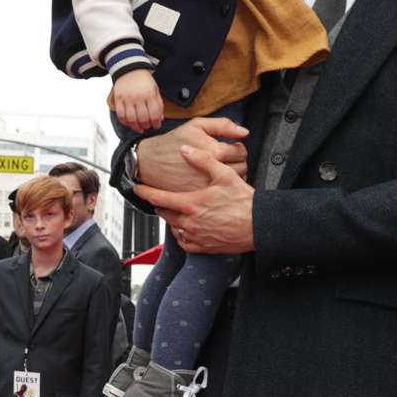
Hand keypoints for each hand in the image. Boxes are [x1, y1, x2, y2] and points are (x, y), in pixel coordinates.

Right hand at [112, 69, 164, 132]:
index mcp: (149, 95)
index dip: (156, 123)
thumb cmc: (144, 82)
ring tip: (139, 128)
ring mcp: (127, 98)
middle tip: (147, 126)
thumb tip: (160, 119)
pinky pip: (120, 115)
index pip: (154, 114)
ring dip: (136, 127)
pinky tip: (130, 123)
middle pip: (143, 118)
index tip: (156, 126)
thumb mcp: (155, 91)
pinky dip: (125, 122)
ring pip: (131, 119)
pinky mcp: (118, 99)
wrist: (130, 69)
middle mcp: (138, 97)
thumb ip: (158, 105)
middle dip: (146, 126)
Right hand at [136, 116, 249, 193]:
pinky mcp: (200, 197)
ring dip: (232, 174)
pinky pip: (221, 192)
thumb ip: (223, 125)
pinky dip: (221, 186)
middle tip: (228, 158)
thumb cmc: (171, 144)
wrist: (149, 163)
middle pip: (241, 168)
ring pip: (233, 182)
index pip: (241, 152)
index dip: (238, 148)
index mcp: (213, 152)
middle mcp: (211, 171)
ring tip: (220, 167)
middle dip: (237, 161)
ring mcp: (206, 186)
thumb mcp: (196, 125)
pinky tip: (213, 178)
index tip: (233, 147)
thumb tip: (243, 131)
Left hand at [136, 146, 255, 254]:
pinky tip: (185, 229)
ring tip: (173, 212)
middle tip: (158, 199)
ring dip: (171, 220)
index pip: (160, 198)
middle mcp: (190, 222)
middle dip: (159, 205)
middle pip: (164, 214)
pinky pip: (184, 243)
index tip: (138, 188)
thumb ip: (202, 160)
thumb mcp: (224, 174)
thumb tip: (186, 149)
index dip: (146, 192)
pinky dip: (181, 236)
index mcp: (192, 203)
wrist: (258, 226)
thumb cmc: (244, 202)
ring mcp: (197, 236)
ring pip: (173, 229)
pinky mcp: (204, 247)